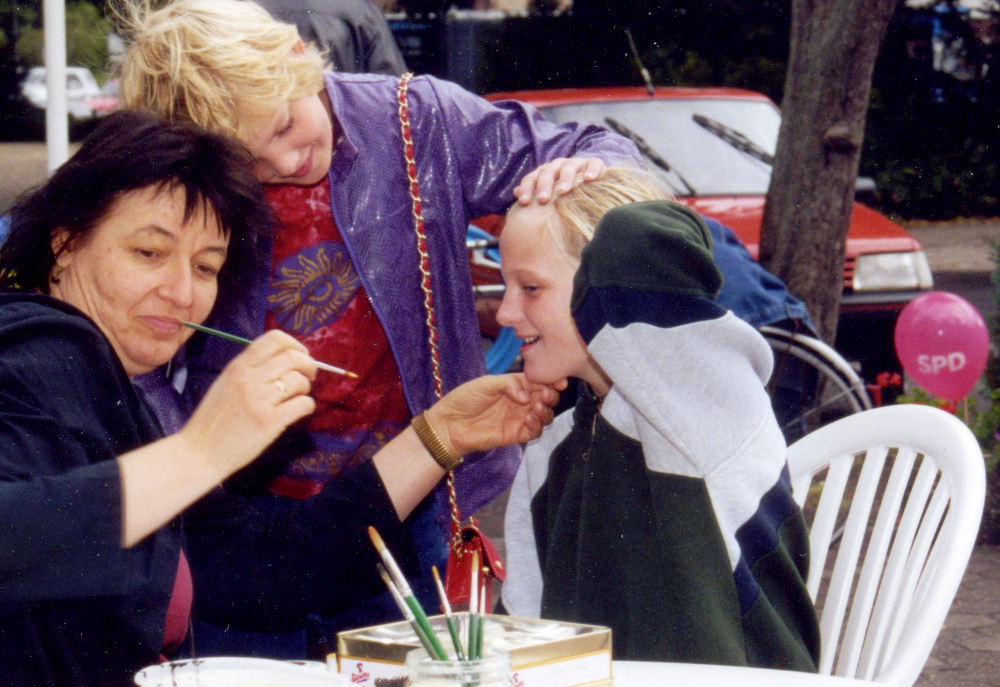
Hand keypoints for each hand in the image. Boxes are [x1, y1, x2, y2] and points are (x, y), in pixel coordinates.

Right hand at [180, 330, 316, 476]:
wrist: (199, 452)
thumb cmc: (213, 419)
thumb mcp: (226, 383)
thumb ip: (250, 369)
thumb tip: (284, 360)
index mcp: (238, 366)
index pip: (275, 338)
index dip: (295, 345)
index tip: (300, 355)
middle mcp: (249, 378)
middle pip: (293, 357)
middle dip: (308, 365)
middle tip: (308, 376)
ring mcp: (260, 400)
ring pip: (300, 380)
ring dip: (306, 387)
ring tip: (298, 396)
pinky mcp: (270, 421)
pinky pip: (303, 404)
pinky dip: (307, 406)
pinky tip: (299, 410)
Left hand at [426, 374, 565, 455]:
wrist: (449, 424)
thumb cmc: (464, 399)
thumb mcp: (486, 384)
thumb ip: (509, 384)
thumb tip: (527, 395)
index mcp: (515, 385)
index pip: (538, 381)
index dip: (551, 380)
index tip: (559, 381)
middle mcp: (521, 401)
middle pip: (546, 397)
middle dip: (551, 395)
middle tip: (546, 395)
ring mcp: (519, 418)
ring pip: (544, 415)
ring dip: (546, 411)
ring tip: (537, 407)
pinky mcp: (516, 435)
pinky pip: (535, 432)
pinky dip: (537, 426)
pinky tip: (530, 420)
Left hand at [514, 157, 605, 204]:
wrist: (591, 185)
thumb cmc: (564, 194)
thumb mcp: (548, 195)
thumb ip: (533, 194)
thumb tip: (516, 192)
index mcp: (544, 174)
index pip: (531, 178)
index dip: (527, 189)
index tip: (524, 202)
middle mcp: (558, 166)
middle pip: (547, 172)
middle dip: (544, 186)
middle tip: (543, 200)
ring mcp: (576, 164)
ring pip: (568, 167)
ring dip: (565, 179)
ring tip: (563, 191)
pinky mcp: (593, 164)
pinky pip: (592, 164)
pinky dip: (591, 170)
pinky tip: (589, 179)